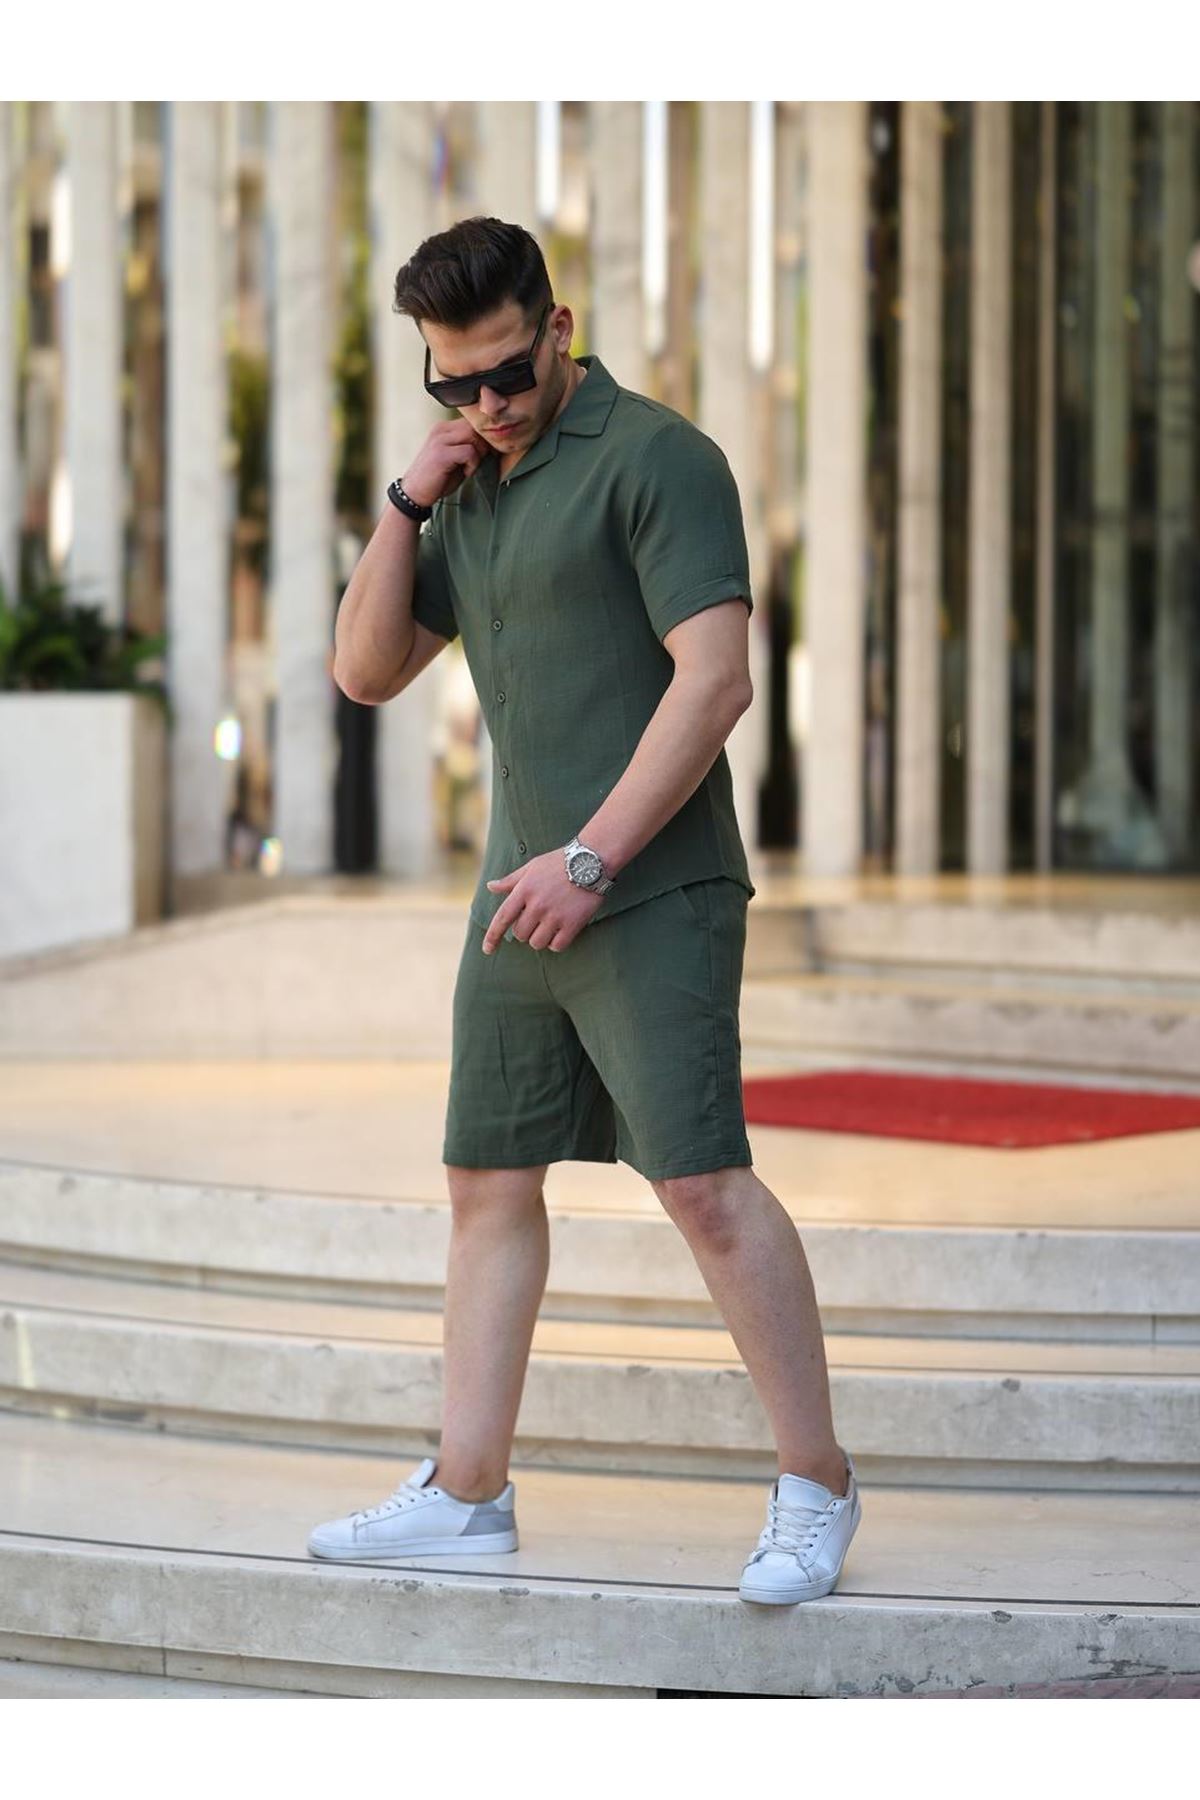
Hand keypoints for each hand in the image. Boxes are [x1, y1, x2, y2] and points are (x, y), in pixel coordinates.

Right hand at [403, 419, 492, 507]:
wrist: (415, 493)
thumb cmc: (438, 478)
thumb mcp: (455, 458)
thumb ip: (469, 447)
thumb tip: (491, 443)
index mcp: (444, 428)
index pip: (471, 422)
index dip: (483, 438)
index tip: (484, 454)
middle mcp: (441, 430)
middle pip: (474, 427)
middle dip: (483, 445)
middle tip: (478, 462)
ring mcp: (440, 440)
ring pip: (473, 436)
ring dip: (478, 454)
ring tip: (469, 467)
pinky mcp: (441, 453)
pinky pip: (469, 452)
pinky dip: (472, 464)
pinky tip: (465, 473)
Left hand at [482, 851, 604, 953]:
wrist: (591, 861)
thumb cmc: (559, 862)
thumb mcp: (532, 867)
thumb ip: (511, 881)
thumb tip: (491, 886)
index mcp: (524, 890)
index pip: (502, 918)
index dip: (492, 936)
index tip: (487, 950)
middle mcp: (537, 905)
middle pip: (521, 934)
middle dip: (525, 930)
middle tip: (537, 919)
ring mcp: (555, 915)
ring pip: (537, 943)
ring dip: (540, 938)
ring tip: (549, 925)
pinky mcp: (572, 924)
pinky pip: (557, 946)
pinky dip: (557, 943)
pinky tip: (561, 931)